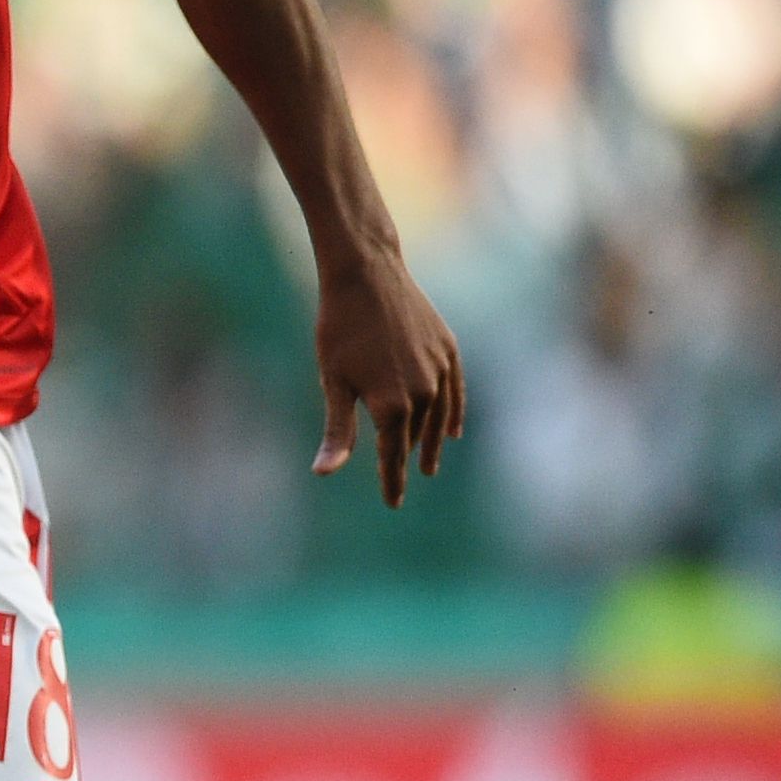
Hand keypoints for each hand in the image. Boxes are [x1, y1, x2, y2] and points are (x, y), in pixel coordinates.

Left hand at [313, 242, 466, 505]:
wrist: (367, 275)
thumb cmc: (339, 329)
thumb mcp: (332, 382)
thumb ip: (337, 431)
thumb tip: (324, 473)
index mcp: (391, 405)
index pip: (392, 456)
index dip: (391, 481)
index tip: (392, 504)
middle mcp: (424, 392)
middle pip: (414, 437)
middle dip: (407, 461)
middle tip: (404, 483)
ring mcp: (440, 370)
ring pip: (437, 417)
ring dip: (431, 442)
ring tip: (428, 463)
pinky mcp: (449, 350)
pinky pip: (455, 392)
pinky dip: (453, 413)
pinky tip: (452, 431)